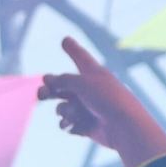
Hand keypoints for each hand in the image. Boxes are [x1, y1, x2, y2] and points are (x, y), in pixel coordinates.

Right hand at [37, 40, 165, 166]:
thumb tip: (47, 79)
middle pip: (61, 86)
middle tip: (41, 94)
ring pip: (62, 107)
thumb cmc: (107, 98)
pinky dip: (68, 124)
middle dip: (49, 90)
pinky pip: (67, 124)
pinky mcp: (85, 126)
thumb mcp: (83, 82)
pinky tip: (74, 125)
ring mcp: (86, 108)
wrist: (124, 126)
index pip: (80, 57)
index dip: (72, 49)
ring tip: (71, 114)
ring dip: (63, 110)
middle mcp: (88, 90)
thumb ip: (62, 79)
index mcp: (92, 74)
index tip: (65, 40)